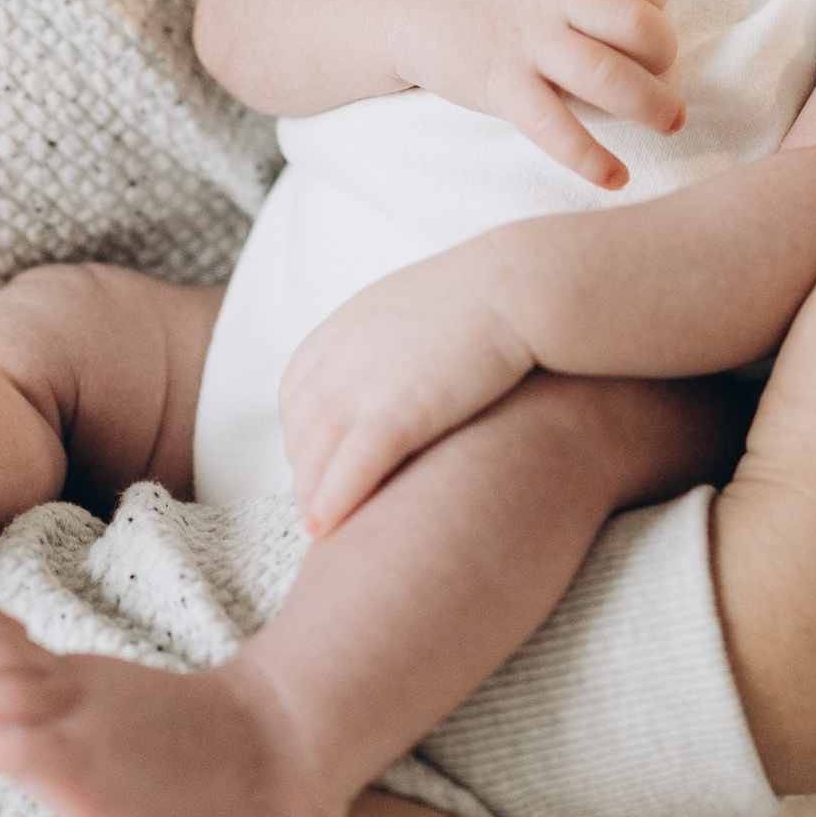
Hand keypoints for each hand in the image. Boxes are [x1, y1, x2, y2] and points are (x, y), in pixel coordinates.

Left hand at [280, 251, 537, 534]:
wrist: (518, 287)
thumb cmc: (485, 298)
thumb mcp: (414, 308)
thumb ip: (390, 340)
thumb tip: (398, 367)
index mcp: (343, 328)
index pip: (296, 392)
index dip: (302, 432)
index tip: (316, 460)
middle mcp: (339, 357)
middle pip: (300, 428)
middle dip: (305, 470)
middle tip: (317, 503)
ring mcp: (361, 386)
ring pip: (314, 456)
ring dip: (311, 496)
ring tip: (320, 527)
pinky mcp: (394, 415)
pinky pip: (348, 470)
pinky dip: (331, 502)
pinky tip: (327, 529)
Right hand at [382, 0, 679, 188]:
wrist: (405, 6)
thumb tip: (654, 38)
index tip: (652, 21)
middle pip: (636, 23)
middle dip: (665, 57)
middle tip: (664, 79)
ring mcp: (525, 41)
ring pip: (607, 73)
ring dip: (651, 105)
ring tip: (668, 123)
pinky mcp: (499, 86)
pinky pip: (555, 126)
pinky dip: (591, 157)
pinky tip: (615, 177)